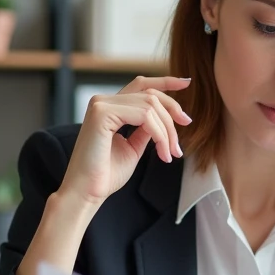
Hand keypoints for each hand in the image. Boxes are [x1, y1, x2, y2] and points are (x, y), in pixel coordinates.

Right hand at [61, 76, 193, 206]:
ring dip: (167, 132)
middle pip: (150, 95)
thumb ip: (145, 130)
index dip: (165, 82)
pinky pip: (144, 116)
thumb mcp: (133, 147)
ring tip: (171, 154)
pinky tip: (162, 153)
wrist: (87, 192)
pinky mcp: (102, 113)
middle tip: (180, 144)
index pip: (141, 86)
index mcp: (109, 108)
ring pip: (150, 106)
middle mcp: (103, 101)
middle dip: (173, 115)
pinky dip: (159, 135)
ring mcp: (101, 105)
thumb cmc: (106, 175)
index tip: (186, 83)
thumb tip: (164, 120)